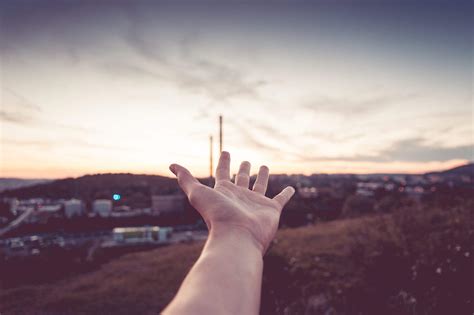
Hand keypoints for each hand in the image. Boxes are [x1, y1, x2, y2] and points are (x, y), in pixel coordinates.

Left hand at [169, 151, 294, 253]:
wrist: (236, 237)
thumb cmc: (216, 216)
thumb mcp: (197, 194)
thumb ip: (186, 179)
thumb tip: (172, 165)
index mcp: (224, 192)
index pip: (223, 173)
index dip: (224, 161)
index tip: (227, 151)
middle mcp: (240, 197)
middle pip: (242, 179)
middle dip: (244, 169)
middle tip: (246, 160)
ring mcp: (256, 204)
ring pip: (260, 186)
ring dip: (262, 177)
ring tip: (264, 166)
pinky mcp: (271, 210)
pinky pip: (280, 199)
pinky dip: (286, 194)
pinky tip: (290, 188)